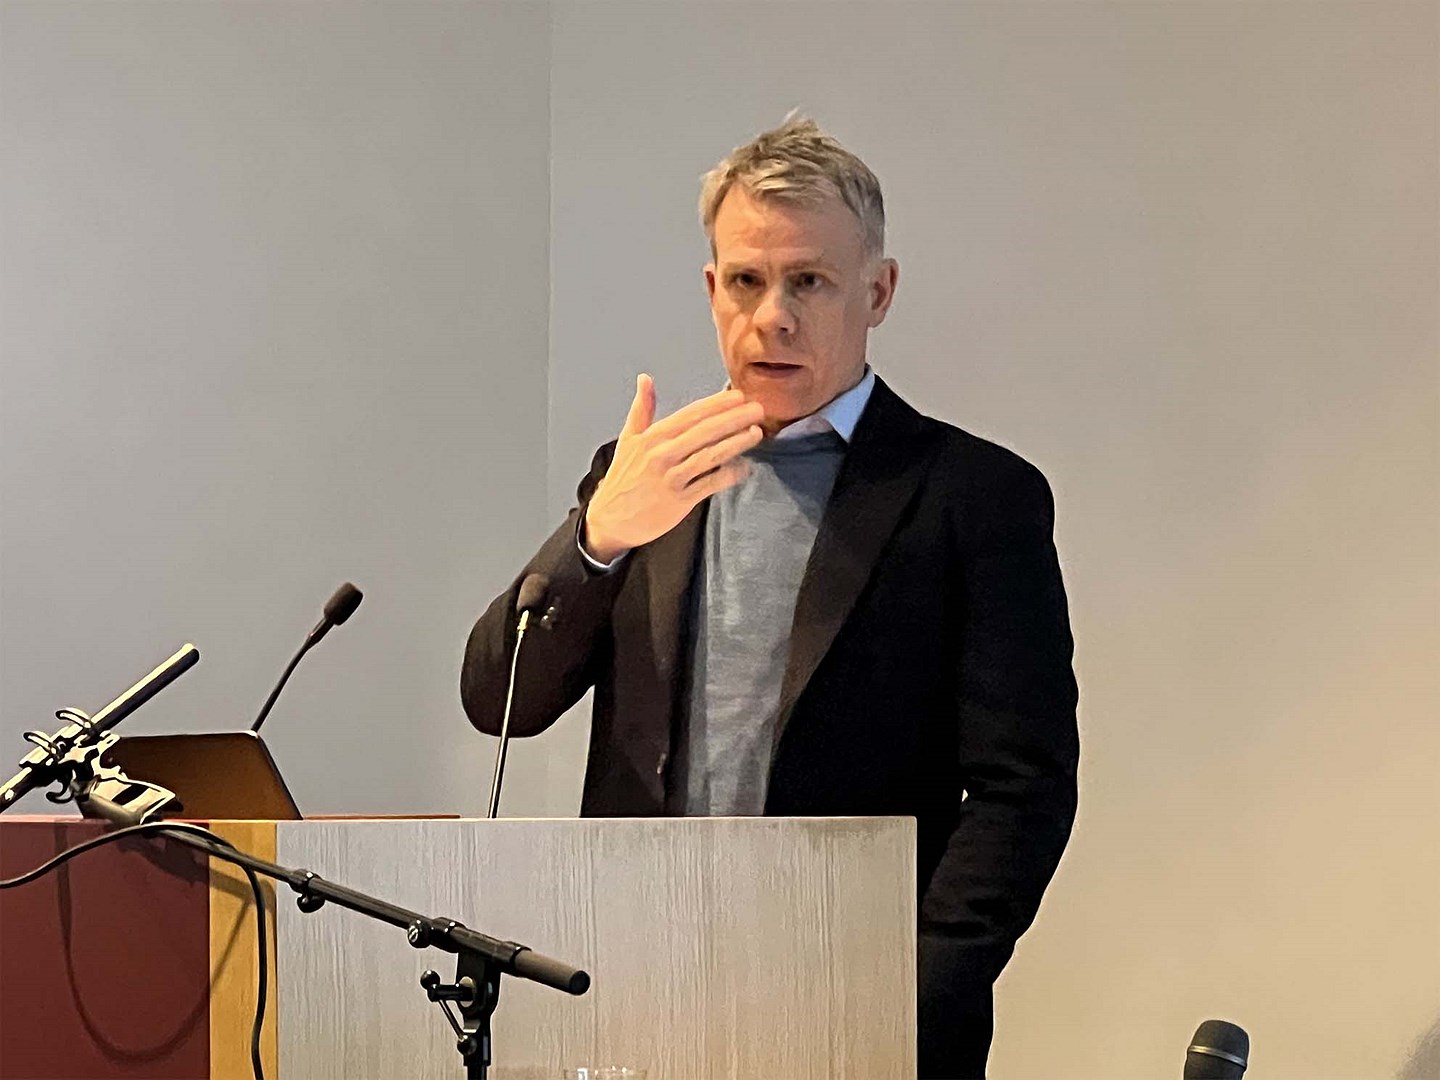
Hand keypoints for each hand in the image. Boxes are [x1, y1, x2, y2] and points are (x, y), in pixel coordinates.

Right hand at [583, 374, 764, 562]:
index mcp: (652, 437)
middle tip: (758, 409)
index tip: (739, 396)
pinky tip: (745, 467)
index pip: (690, 415)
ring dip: (735, 443)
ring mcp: (671, 478)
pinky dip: (728, 475)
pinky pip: (709, 485)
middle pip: (704, 432)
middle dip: (733, 419)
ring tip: (757, 432)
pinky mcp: (678, 501)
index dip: (716, 404)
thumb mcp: (628, 439)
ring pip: (709, 456)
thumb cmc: (623, 478)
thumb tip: (645, 378)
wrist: (610, 519)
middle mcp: (662, 455)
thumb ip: (641, 409)